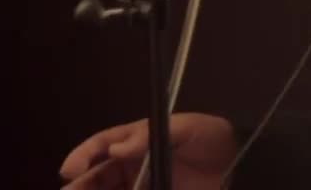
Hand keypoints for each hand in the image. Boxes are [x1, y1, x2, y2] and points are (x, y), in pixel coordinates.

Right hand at [60, 112, 235, 189]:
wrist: (241, 165)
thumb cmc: (212, 139)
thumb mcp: (187, 128)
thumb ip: (152, 135)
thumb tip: (116, 146)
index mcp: (136, 141)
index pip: (102, 146)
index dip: (83, 155)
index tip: (69, 169)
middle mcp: (133, 166)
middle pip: (97, 177)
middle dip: (80, 186)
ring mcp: (143, 185)